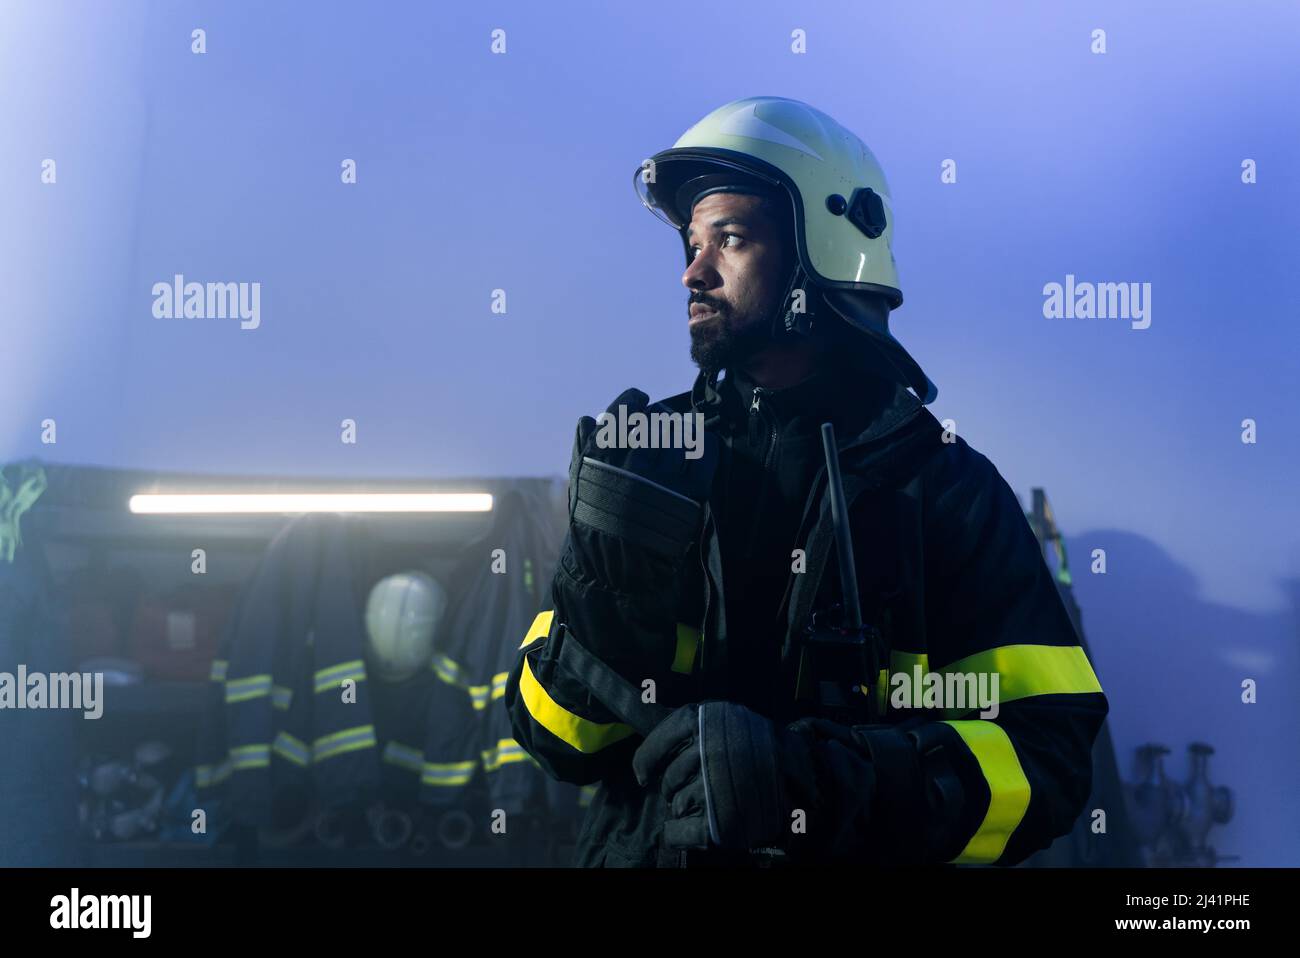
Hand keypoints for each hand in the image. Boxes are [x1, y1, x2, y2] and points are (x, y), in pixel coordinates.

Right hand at [564, 388, 718, 594]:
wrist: (618, 568)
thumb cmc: (594, 524)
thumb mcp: (580, 484)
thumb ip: (585, 448)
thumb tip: (590, 418)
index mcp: (604, 459)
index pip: (623, 413)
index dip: (634, 401)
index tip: (640, 399)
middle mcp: (634, 466)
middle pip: (655, 421)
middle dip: (658, 417)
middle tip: (660, 422)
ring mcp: (664, 480)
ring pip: (680, 434)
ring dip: (680, 429)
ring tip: (679, 434)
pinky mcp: (690, 495)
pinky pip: (704, 454)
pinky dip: (704, 444)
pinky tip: (699, 444)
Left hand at [632, 701, 814, 852]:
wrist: (812, 779)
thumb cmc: (761, 751)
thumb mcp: (727, 722)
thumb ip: (691, 727)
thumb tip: (640, 726)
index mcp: (709, 719)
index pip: (661, 739)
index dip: (647, 760)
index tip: (644, 774)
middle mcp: (711, 748)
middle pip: (669, 778)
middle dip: (676, 788)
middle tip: (703, 788)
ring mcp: (717, 785)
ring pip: (676, 804)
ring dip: (687, 809)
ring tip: (715, 804)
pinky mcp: (723, 821)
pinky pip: (677, 832)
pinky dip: (678, 834)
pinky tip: (693, 828)